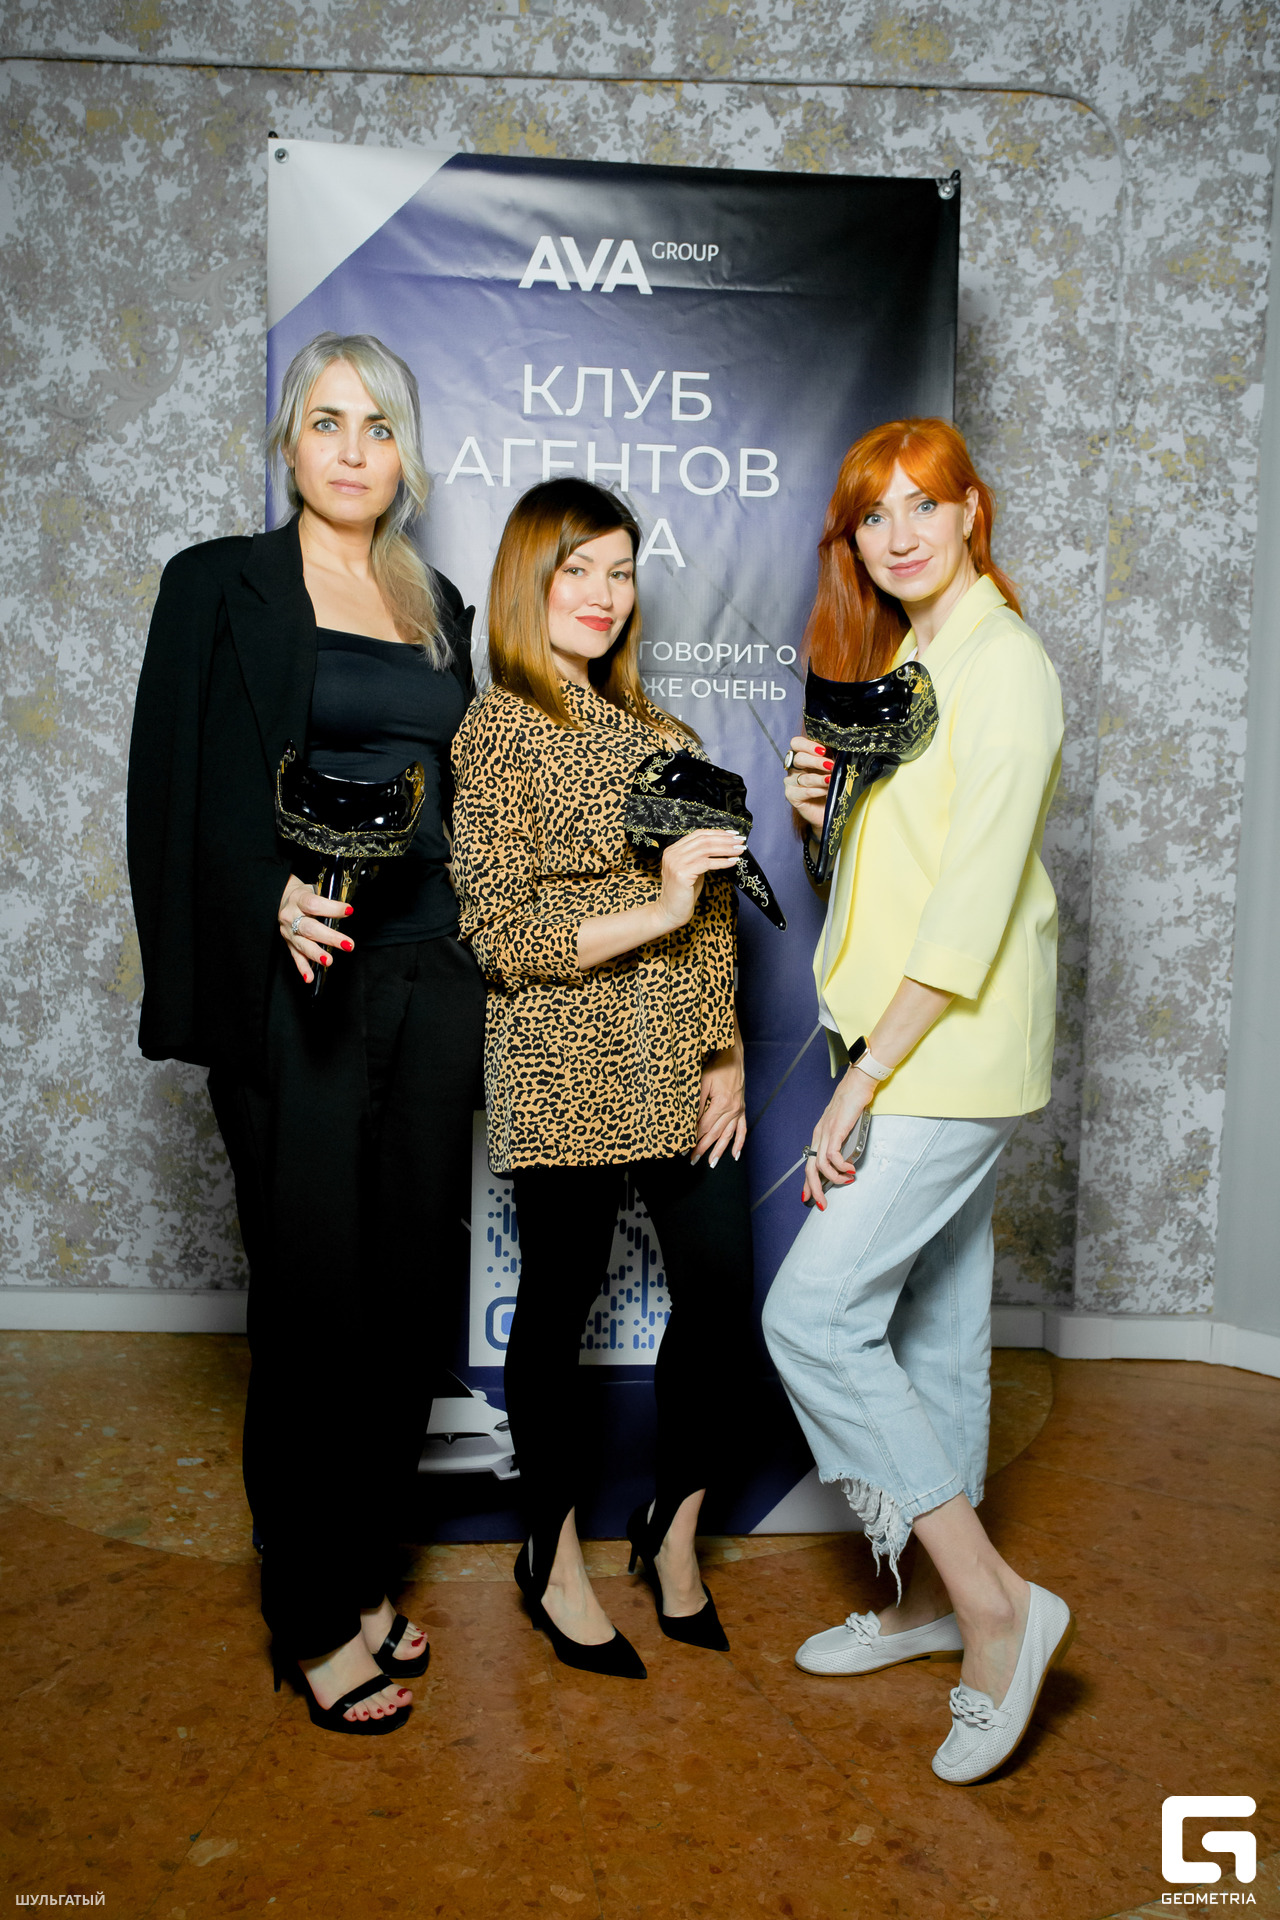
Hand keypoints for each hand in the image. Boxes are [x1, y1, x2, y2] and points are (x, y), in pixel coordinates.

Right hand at [277, 873, 354, 984]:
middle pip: (310, 928)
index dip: (332, 908)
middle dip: (329, 937)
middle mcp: (291, 916)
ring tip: (329, 961)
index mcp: (298, 899)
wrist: (280, 898)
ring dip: (316, 954)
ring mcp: (288, 931)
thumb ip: (327, 900)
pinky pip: (296, 957)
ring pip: (302, 944)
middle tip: (347, 944)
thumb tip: (348, 910)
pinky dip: (303, 968)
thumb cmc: (303, 895)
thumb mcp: (314, 890)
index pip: (314, 904)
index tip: (349, 910)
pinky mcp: (288, 943)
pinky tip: (309, 978)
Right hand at [653, 829, 745, 933]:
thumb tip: (723, 848)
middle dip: (725, 839)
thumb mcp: (692, 870)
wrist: (670, 912)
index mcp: (673, 850)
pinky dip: (721, 862)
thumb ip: (701, 858)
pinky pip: (706, 863)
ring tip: (739, 850)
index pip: (698, 834)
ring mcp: (675, 862)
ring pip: (706, 849)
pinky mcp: (681, 873)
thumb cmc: (684, 894)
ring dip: (726, 849)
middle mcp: (672, 853)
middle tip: (740, 841)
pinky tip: (732, 862)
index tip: (733, 834)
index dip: (717, 833)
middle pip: (703, 840)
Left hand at [692, 1039, 745, 1167]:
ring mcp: (739, 1110)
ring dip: (720, 1150)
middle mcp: (732, 1109)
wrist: (733, 1057)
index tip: (684, 1147)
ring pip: (728, 1135)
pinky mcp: (742, 1109)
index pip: (705, 1126)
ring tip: (712, 1163)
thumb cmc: (717, 1067)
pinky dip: (739, 1143)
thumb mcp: (703, 1082)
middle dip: (703, 1148)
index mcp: (722, 1103)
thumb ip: (698, 1103)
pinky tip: (735, 1155)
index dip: (694, 1137)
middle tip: (693, 1160)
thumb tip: (689, 1121)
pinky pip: (742, 1130)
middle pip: (715, 1133)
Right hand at [783, 734, 833, 834]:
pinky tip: (825, 791)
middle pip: (799, 758)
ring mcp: (791, 781)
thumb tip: (841, 750)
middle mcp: (794, 767)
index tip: (823, 750)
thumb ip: (833, 757)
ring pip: (803, 777)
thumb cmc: (832, 785)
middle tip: (830, 765)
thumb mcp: (834, 768)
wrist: (831, 808)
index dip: (808, 745)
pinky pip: (803, 791)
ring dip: (819, 779)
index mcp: (803, 755)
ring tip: (831, 780)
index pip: (797, 743)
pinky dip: (816, 791)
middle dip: (816, 761)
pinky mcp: (791, 795)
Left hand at [801, 1064, 875, 1209]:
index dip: (808, 1182)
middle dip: (815, 1189)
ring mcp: (826, 1133)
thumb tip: (846, 1159)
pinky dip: (840, 1167)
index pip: (809, 1163)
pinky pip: (832, 1156)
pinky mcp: (836, 1130)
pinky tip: (850, 1170)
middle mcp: (819, 1135)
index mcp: (819, 1135)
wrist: (857, 1084)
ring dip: (834, 1179)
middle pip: (810, 1169)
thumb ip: (842, 1141)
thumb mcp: (844, 1126)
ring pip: (821, 1165)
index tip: (810, 1197)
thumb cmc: (852, 1103)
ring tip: (847, 1181)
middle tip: (823, 1204)